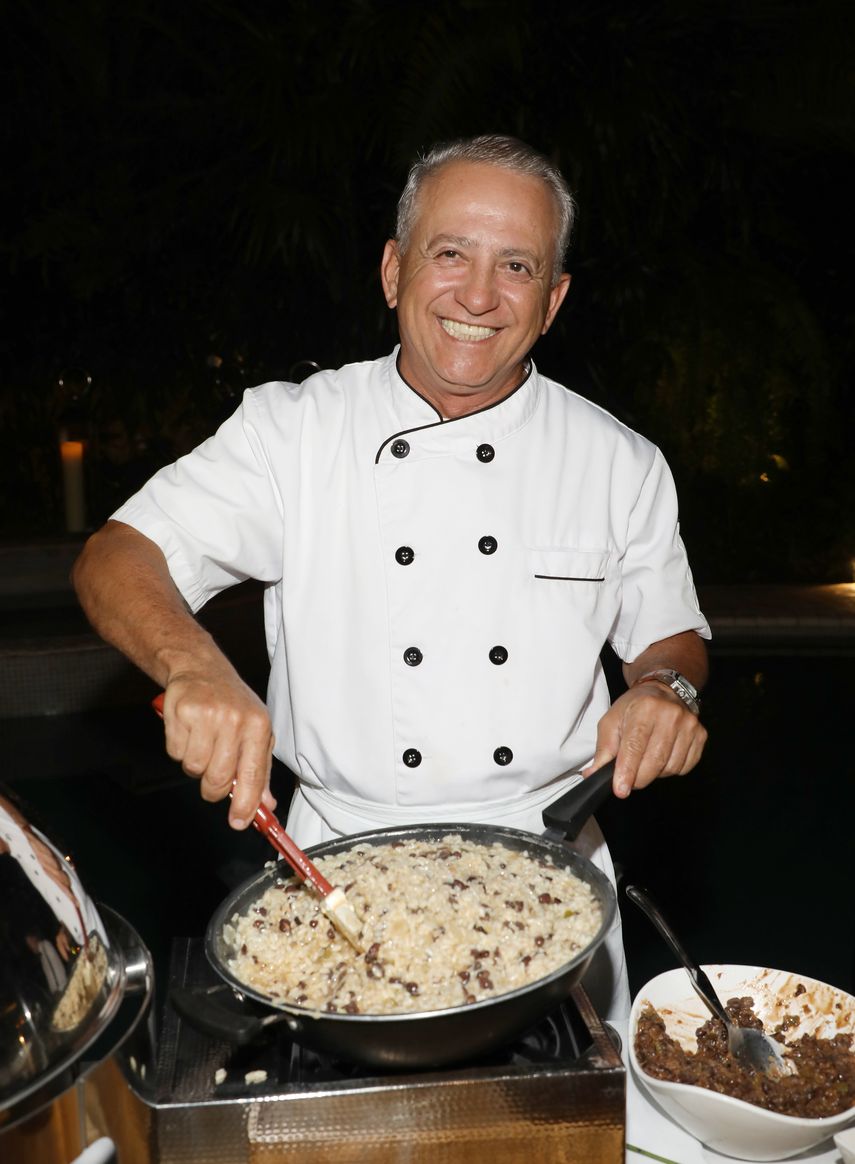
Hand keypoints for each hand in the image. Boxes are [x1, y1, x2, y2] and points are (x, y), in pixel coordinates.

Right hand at [159, 672, 275, 828]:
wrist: (202, 669)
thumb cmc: (233, 704)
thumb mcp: (256, 731)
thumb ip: (260, 770)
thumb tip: (266, 804)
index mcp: (258, 726)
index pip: (253, 774)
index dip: (246, 803)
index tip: (239, 822)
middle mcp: (235, 720)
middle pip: (217, 778)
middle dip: (212, 788)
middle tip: (212, 774)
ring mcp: (207, 715)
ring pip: (194, 768)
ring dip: (195, 764)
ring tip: (202, 742)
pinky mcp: (181, 712)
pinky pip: (175, 753)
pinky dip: (179, 749)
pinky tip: (189, 731)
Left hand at [582, 682, 706, 797]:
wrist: (663, 690)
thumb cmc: (634, 707)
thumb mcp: (611, 721)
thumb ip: (603, 750)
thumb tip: (593, 775)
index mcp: (644, 708)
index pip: (635, 746)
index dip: (627, 771)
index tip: (621, 789)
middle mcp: (670, 715)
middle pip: (654, 761)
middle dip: (638, 778)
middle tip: (629, 780)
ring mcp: (689, 725)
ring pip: (670, 767)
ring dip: (655, 773)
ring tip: (646, 759)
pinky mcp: (701, 735)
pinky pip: (685, 767)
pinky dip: (671, 769)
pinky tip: (663, 756)